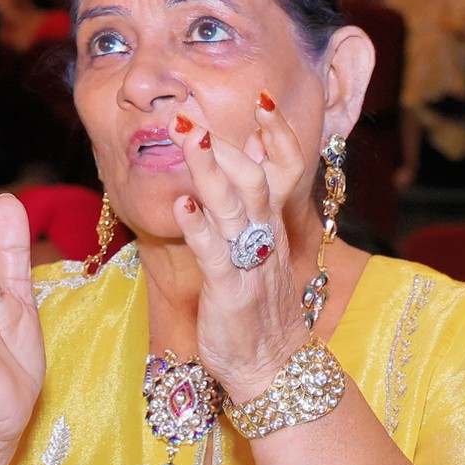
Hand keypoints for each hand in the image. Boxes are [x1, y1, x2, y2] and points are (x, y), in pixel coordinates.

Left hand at [177, 90, 326, 400]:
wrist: (273, 366)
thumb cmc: (259, 309)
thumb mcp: (260, 250)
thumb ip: (252, 207)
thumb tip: (248, 160)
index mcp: (271, 225)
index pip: (282, 169)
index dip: (277, 135)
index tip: (264, 98)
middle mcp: (264, 237)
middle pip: (250, 178)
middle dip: (221, 141)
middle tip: (191, 108)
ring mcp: (248, 262)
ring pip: (230, 207)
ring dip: (207, 169)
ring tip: (185, 135)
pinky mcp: (230, 291)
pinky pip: (214, 254)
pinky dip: (198, 227)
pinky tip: (182, 204)